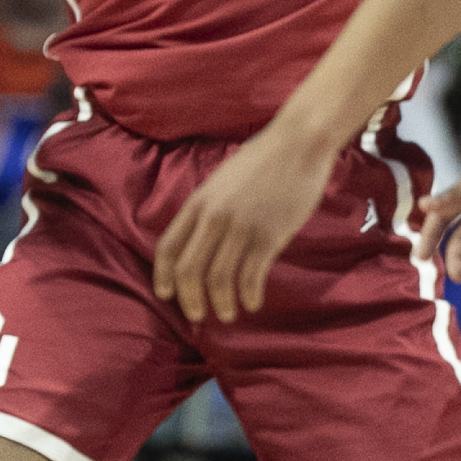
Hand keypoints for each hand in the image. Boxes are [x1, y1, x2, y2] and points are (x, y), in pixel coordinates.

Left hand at [151, 118, 337, 323]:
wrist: (298, 144)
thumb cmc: (261, 162)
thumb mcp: (220, 182)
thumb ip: (206, 209)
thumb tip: (196, 240)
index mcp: (198, 203)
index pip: (167, 247)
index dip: (162, 276)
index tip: (165, 294)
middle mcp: (214, 217)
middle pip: (188, 270)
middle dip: (188, 299)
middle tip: (196, 316)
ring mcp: (241, 227)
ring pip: (219, 279)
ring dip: (220, 304)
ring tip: (226, 314)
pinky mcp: (270, 235)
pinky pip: (252, 276)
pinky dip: (249, 296)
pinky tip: (252, 303)